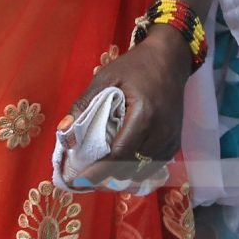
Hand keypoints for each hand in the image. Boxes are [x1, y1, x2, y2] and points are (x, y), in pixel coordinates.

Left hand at [63, 31, 189, 181]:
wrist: (170, 60)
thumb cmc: (135, 66)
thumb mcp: (105, 78)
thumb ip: (84, 104)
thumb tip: (64, 133)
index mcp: (144, 114)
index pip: (119, 153)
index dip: (98, 170)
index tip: (78, 179)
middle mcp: (161, 131)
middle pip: (130, 166)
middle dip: (105, 177)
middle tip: (83, 179)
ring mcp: (171, 139)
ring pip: (142, 170)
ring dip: (120, 176)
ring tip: (98, 174)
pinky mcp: (174, 143)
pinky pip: (153, 165)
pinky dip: (135, 169)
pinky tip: (119, 167)